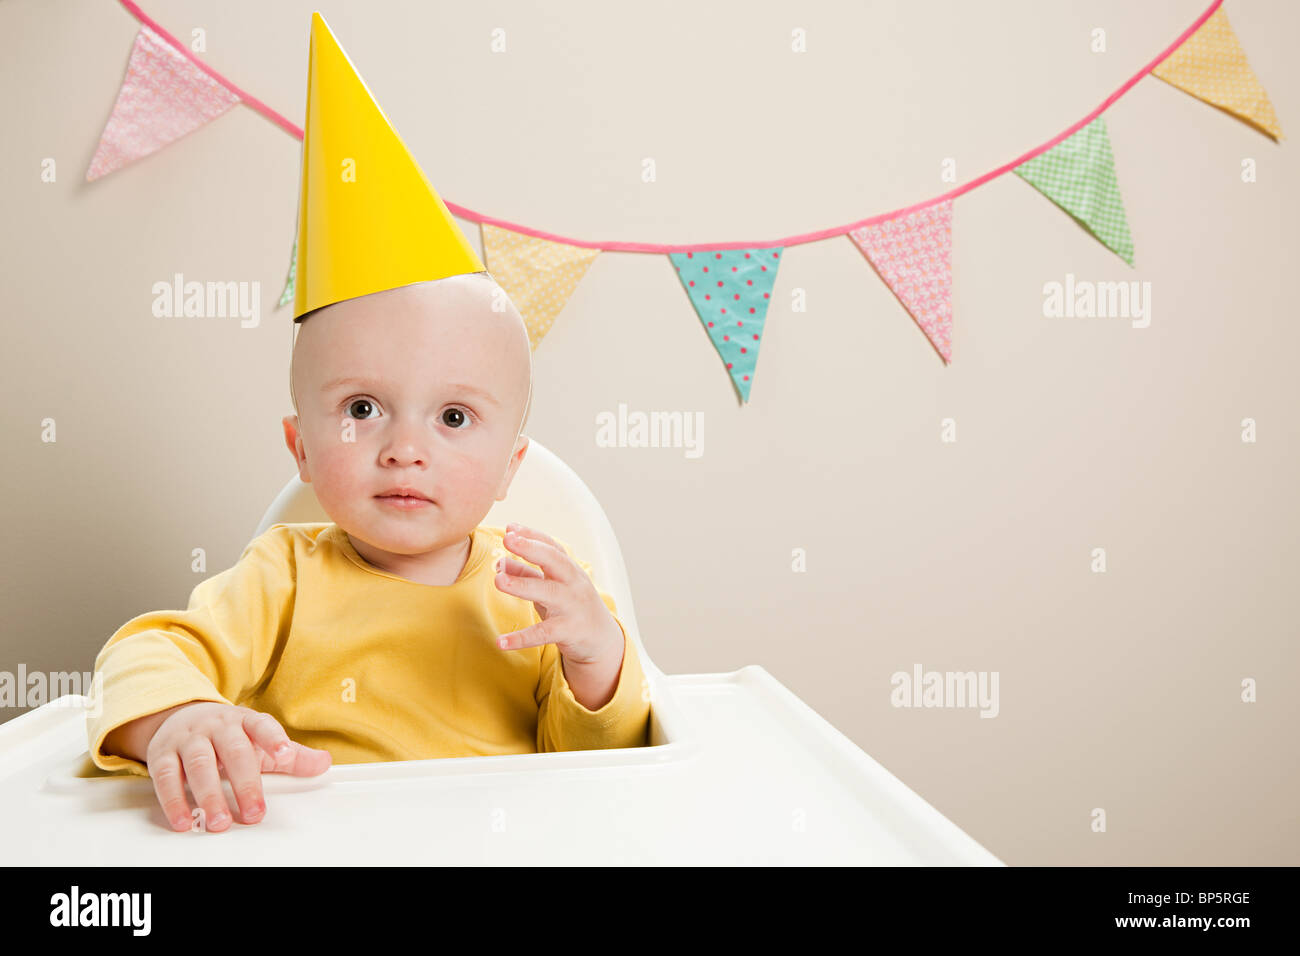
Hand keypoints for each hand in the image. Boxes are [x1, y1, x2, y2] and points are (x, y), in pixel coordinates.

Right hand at [142, 702, 331, 832]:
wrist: (182, 714)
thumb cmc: (229, 734)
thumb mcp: (260, 739)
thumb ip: (292, 755)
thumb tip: (324, 763)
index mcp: (245, 720)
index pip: (262, 725)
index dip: (274, 739)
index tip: (285, 755)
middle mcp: (216, 726)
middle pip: (233, 751)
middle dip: (245, 784)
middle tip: (254, 812)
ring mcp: (189, 739)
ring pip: (199, 765)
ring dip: (209, 796)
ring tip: (220, 822)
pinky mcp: (162, 754)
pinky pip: (166, 777)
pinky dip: (174, 801)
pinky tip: (184, 820)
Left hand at [492, 522, 623, 664]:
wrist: (602, 639)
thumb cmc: (571, 607)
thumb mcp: (551, 587)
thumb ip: (526, 574)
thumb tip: (499, 562)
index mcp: (568, 570)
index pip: (551, 547)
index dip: (531, 536)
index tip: (510, 528)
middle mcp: (573, 583)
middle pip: (555, 561)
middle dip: (531, 548)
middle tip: (508, 540)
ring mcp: (572, 606)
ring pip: (547, 592)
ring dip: (522, 584)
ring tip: (498, 580)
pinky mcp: (568, 631)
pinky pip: (543, 633)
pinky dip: (522, 638)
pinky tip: (501, 642)